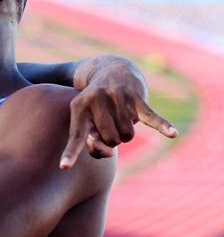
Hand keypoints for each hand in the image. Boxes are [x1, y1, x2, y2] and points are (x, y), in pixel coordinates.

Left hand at [61, 55, 177, 168]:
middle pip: (110, 140)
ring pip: (127, 135)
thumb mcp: (87, 118)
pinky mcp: (136, 96)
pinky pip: (150, 116)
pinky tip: (173, 134)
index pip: (76, 135)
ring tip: (120, 118)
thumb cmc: (97, 104)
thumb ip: (93, 141)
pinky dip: (162, 125)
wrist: (111, 69)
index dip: (71, 153)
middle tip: (111, 127)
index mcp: (78, 107)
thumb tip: (107, 152)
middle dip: (113, 140)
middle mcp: (96, 100)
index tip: (64, 167)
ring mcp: (116, 96)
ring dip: (127, 133)